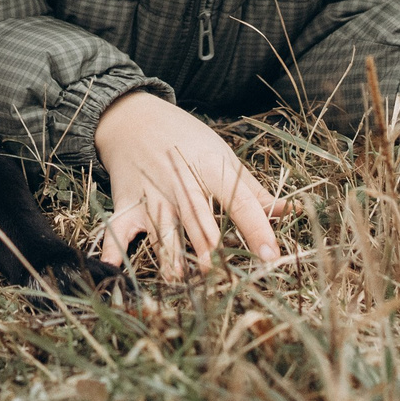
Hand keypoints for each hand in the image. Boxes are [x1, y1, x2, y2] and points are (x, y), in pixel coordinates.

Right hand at [90, 90, 282, 279]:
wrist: (135, 117)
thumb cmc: (187, 140)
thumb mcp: (223, 156)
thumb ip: (252, 191)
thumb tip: (288, 212)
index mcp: (212, 169)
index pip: (240, 202)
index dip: (257, 230)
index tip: (272, 257)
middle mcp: (182, 185)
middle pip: (201, 223)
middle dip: (213, 252)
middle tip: (227, 280)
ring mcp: (153, 196)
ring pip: (165, 233)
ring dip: (173, 259)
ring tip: (184, 283)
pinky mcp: (128, 204)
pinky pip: (119, 228)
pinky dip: (113, 248)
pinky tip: (111, 268)